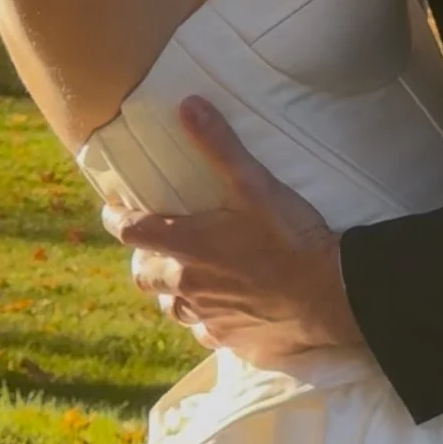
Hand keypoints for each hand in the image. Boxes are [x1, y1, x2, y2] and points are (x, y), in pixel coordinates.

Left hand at [104, 98, 363, 366]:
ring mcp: (208, 316)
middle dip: (143, 260)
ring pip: (172, 308)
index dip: (116, 219)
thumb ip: (220, 145)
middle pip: (144, 276)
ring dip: (172, 292)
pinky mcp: (231, 339)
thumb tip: (188, 105)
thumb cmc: (290, 237)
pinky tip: (221, 309)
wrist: (329, 294)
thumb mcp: (256, 184)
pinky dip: (206, 320)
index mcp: (188, 245)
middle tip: (154, 247)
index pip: (131, 231)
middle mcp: (188, 285)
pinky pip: (205, 332)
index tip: (112, 211)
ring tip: (186, 278)